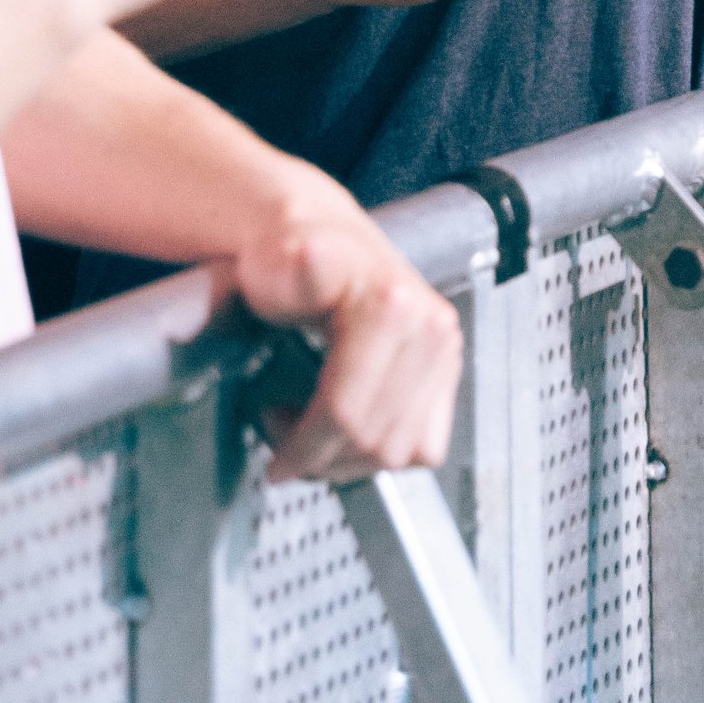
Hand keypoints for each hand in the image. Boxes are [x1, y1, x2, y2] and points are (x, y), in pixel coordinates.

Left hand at [224, 190, 463, 483]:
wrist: (321, 239)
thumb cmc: (286, 258)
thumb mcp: (264, 266)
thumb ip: (254, 279)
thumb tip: (266, 281)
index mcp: (388, 300)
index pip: (343, 410)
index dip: (301, 447)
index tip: (273, 464)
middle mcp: (427, 323)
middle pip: (372, 438)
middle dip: (320, 457)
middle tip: (282, 446)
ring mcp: (444, 347)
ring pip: (398, 451)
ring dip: (349, 459)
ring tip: (310, 434)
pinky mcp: (449, 368)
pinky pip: (423, 446)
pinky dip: (382, 451)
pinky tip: (348, 429)